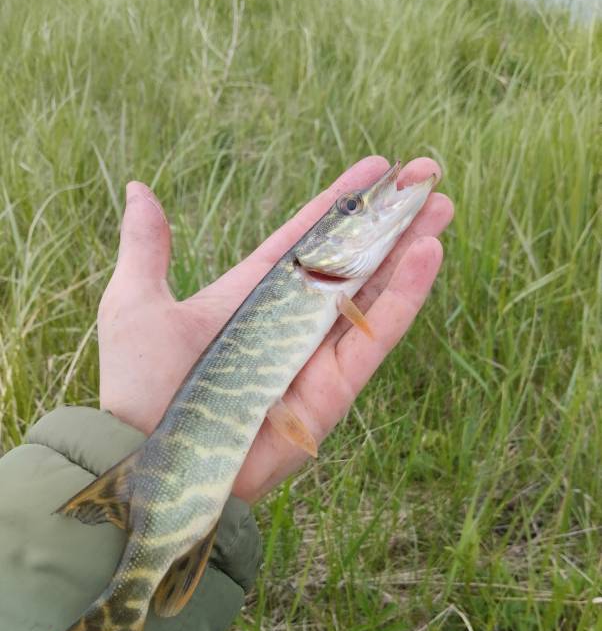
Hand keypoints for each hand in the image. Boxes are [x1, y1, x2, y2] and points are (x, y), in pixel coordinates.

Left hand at [98, 156, 453, 502]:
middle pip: (350, 260)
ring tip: (442, 207)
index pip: (306, 240)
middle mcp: (289, 323)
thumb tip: (139, 191)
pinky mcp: (333, 392)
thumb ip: (147, 248)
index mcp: (250, 297)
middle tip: (428, 177)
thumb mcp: (137, 305)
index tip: (377, 167)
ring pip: (372, 292)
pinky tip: (428, 253)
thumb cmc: (138, 387)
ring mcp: (315, 357)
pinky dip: (403, 297)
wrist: (152, 462)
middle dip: (389, 219)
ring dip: (408, 248)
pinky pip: (374, 337)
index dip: (340, 204)